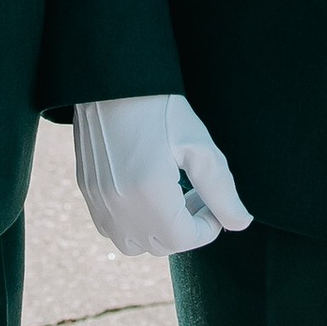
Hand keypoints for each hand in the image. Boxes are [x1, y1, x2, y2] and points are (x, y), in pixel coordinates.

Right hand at [73, 94, 252, 255]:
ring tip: (170, 199)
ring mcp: (98, 200)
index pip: (185, 239)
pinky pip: (110, 227)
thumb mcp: (199, 146)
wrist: (112, 81)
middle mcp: (119, 205)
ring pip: (132, 243)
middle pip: (161, 245)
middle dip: (185, 229)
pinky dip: (131, 223)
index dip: (207, 227)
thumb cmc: (160, 107)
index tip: (215, 206)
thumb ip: (222, 190)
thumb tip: (239, 223)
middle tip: (197, 197)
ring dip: (157, 231)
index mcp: (150, 194)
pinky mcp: (86, 190)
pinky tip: (145, 193)